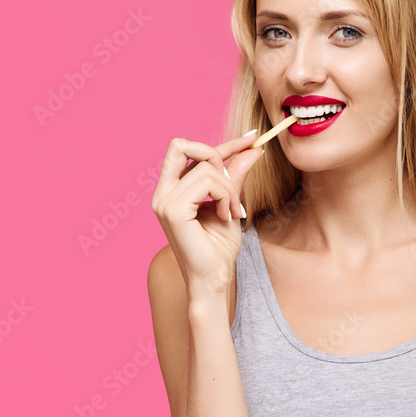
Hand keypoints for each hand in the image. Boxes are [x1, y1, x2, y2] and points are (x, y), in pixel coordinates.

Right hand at [151, 130, 262, 293]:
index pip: (190, 152)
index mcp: (170, 191)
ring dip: (229, 188)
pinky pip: (206, 183)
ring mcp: (164, 201)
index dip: (224, 144)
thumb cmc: (219, 249)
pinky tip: (227, 216)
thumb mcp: (231, 204)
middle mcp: (162, 193)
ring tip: (234, 212)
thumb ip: (235, 175)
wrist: (214, 279)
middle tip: (234, 184)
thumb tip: (253, 148)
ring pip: (205, 167)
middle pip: (184, 146)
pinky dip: (225, 196)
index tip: (253, 137)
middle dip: (217, 154)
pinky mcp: (173, 210)